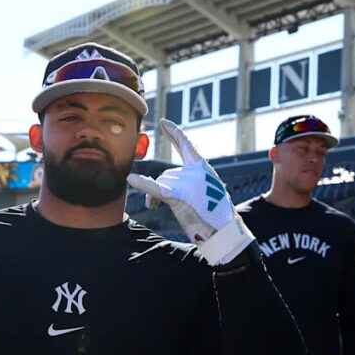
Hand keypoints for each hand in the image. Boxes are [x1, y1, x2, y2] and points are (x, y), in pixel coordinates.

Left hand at [127, 119, 253, 264]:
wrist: (223, 230)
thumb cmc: (214, 216)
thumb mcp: (205, 192)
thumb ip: (187, 183)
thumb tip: (162, 187)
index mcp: (202, 168)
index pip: (185, 146)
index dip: (174, 133)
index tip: (165, 123)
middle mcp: (195, 171)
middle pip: (167, 174)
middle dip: (159, 188)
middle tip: (152, 205)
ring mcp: (187, 182)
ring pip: (160, 183)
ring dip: (153, 196)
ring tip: (154, 208)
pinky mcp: (178, 195)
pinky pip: (155, 188)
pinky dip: (143, 185)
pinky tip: (131, 179)